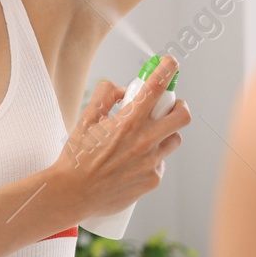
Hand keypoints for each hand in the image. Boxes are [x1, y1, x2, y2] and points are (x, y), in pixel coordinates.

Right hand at [53, 55, 189, 219]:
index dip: (167, 70)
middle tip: (170, 107)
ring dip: (166, 134)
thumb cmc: (77, 157)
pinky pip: (161, 163)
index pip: (156, 87)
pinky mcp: (152, 180)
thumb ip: (105, 96)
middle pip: (182, 116)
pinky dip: (152, 159)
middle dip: (179, 106)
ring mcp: (151, 162)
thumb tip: (123, 90)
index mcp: (128, 121)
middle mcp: (145, 141)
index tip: (171, 63)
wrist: (73, 193)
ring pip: (174, 140)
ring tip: (146, 138)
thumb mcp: (86, 119)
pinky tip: (134, 163)